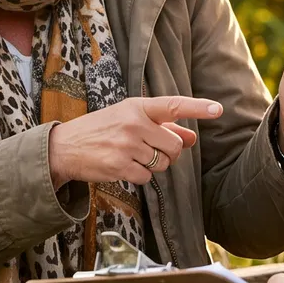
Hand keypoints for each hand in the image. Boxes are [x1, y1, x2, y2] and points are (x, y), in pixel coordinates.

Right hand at [47, 96, 222, 187]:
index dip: (198, 108)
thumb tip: (191, 137)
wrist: (65, 147)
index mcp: (137, 107)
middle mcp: (134, 124)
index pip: (173, 105)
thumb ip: (162, 127)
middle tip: (152, 151)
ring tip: (133, 156)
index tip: (218, 109)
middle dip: (169, 153)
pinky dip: (140, 176)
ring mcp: (127, 145)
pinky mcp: (120, 166)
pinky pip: (147, 177)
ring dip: (154, 165)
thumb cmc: (101, 130)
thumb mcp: (129, 119)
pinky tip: (123, 166)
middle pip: (174, 146)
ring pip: (162, 164)